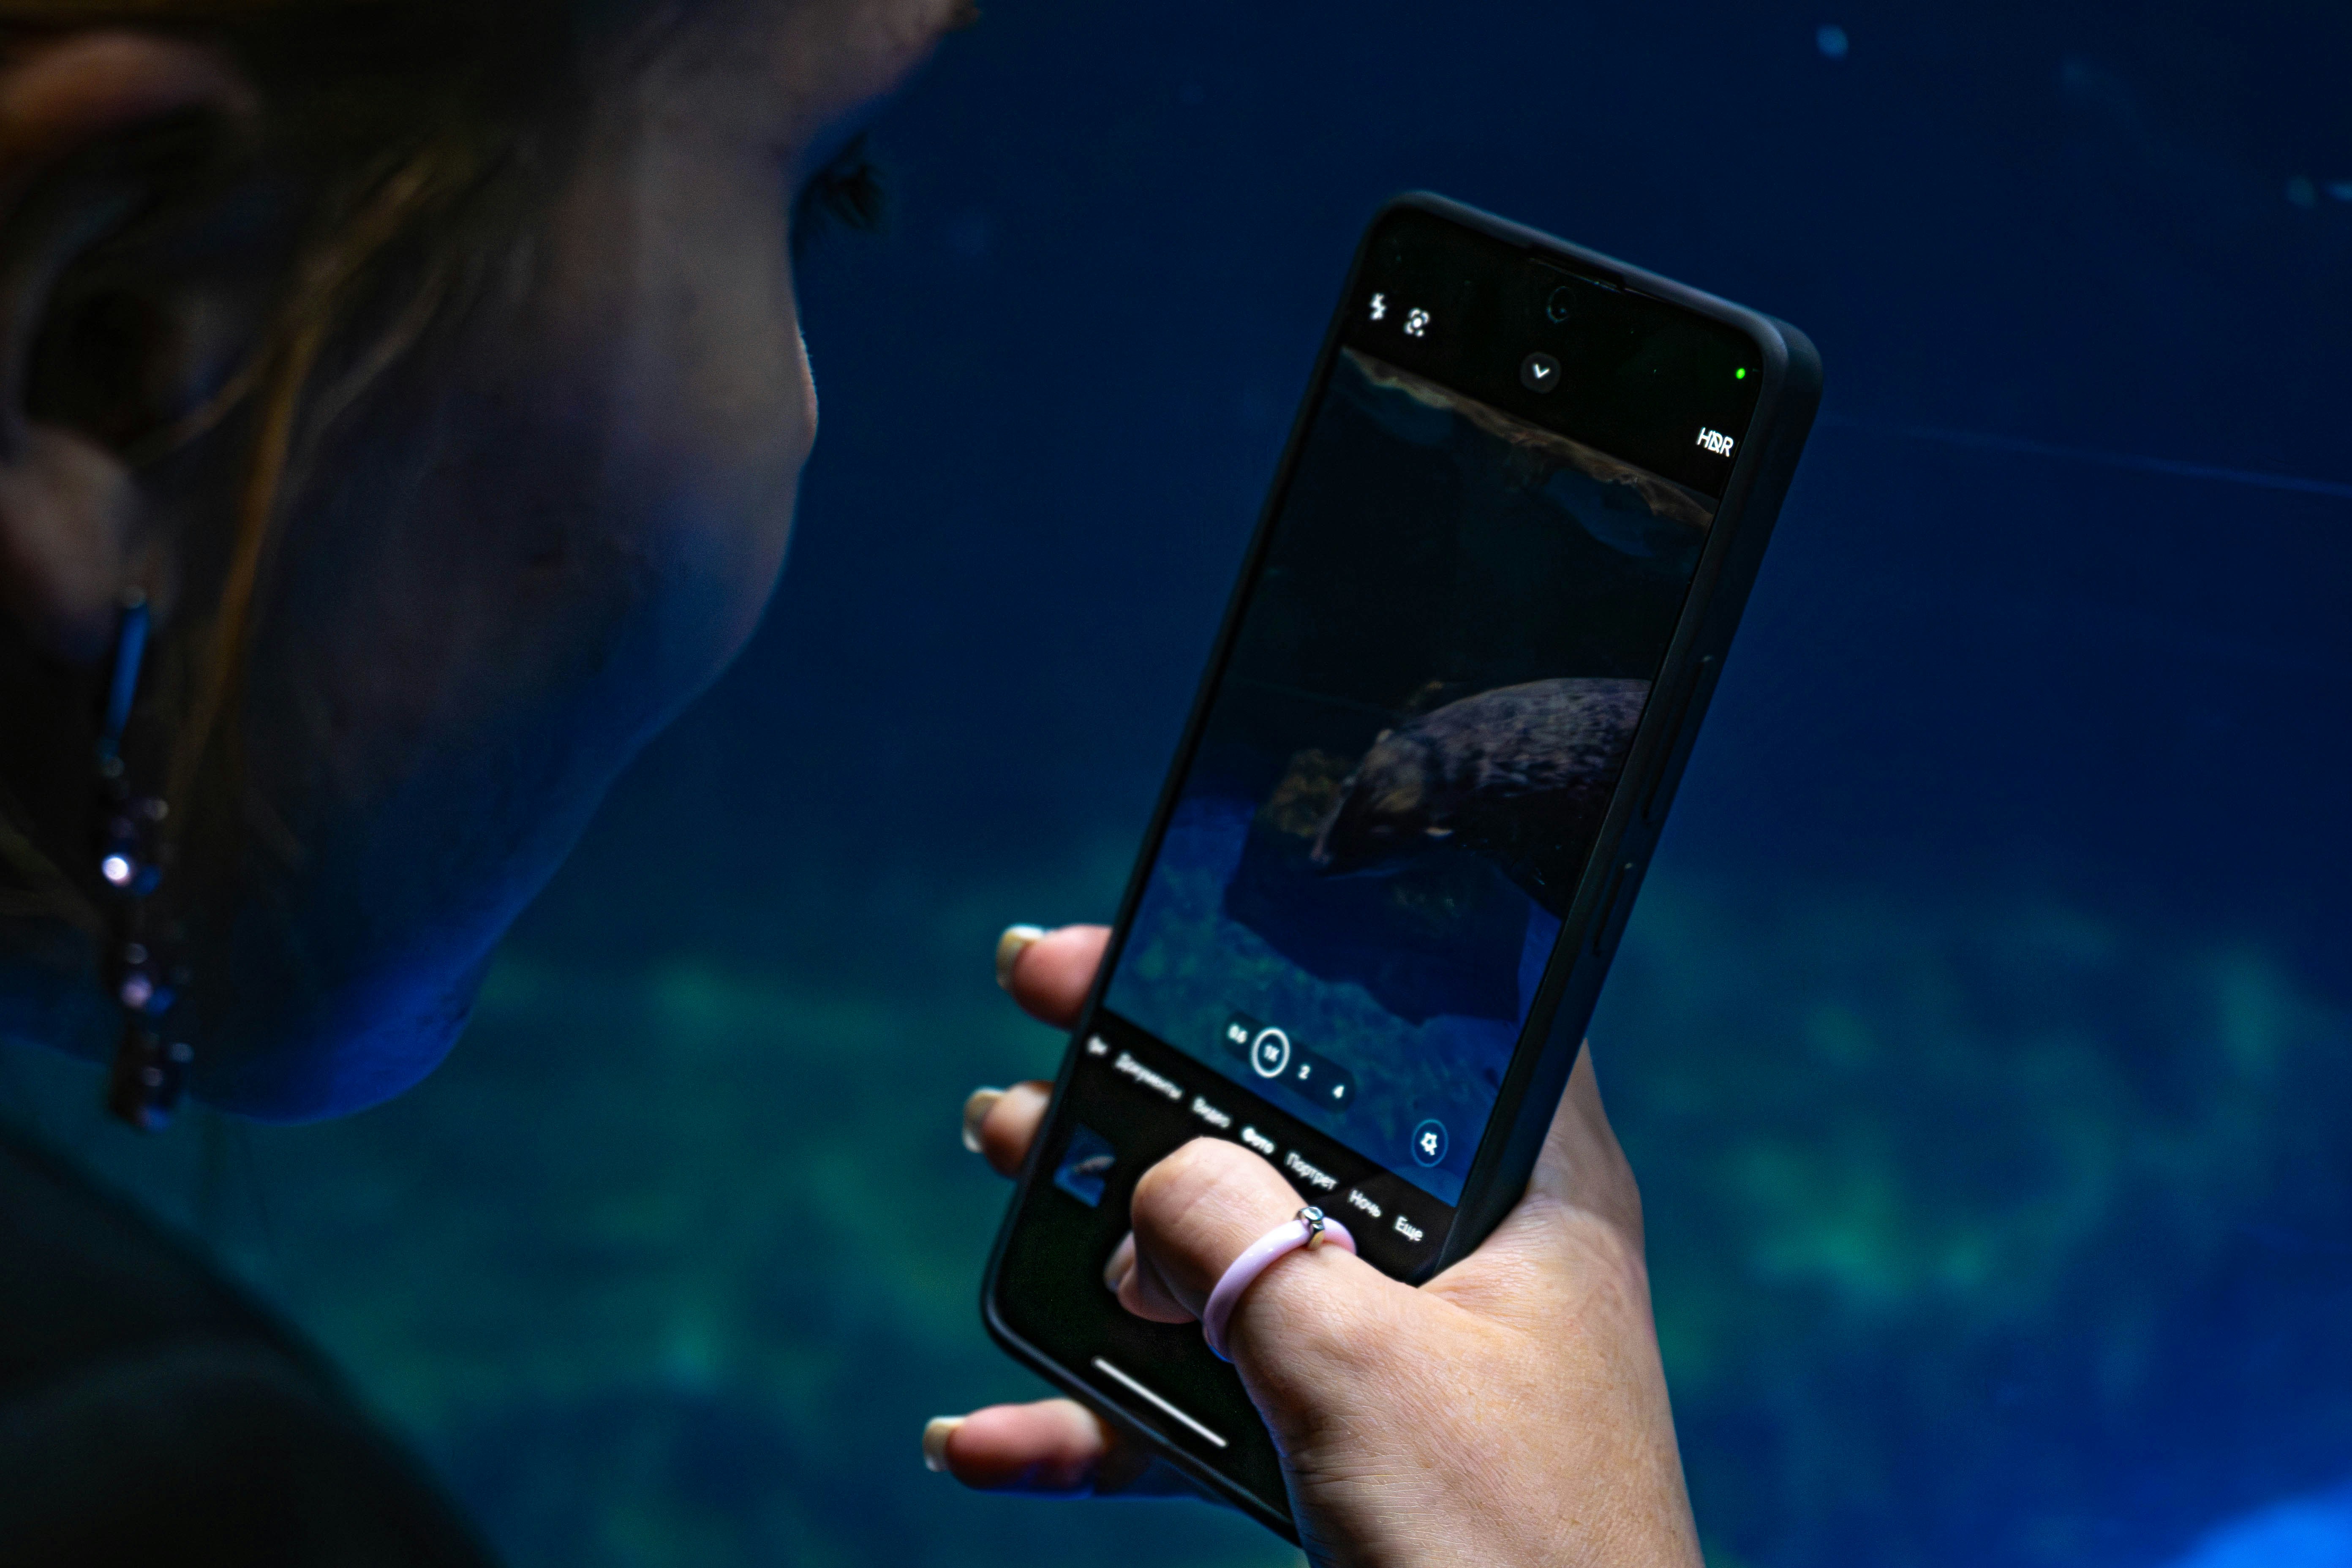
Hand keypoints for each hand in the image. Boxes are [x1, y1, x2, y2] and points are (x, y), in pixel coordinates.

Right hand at [931, 924, 1702, 1567]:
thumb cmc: (1513, 1548)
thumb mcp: (1359, 1364)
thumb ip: (1243, 1245)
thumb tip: (1153, 1190)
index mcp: (1527, 1189)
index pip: (1412, 1011)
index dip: (1282, 958)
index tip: (1155, 934)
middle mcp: (1468, 1254)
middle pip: (1290, 1124)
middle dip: (1146, 1075)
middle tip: (1037, 997)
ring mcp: (1405, 1354)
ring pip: (1232, 1256)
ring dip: (1101, 1225)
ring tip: (994, 1153)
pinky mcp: (1352, 1448)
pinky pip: (1213, 1403)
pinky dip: (1103, 1415)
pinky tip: (986, 1433)